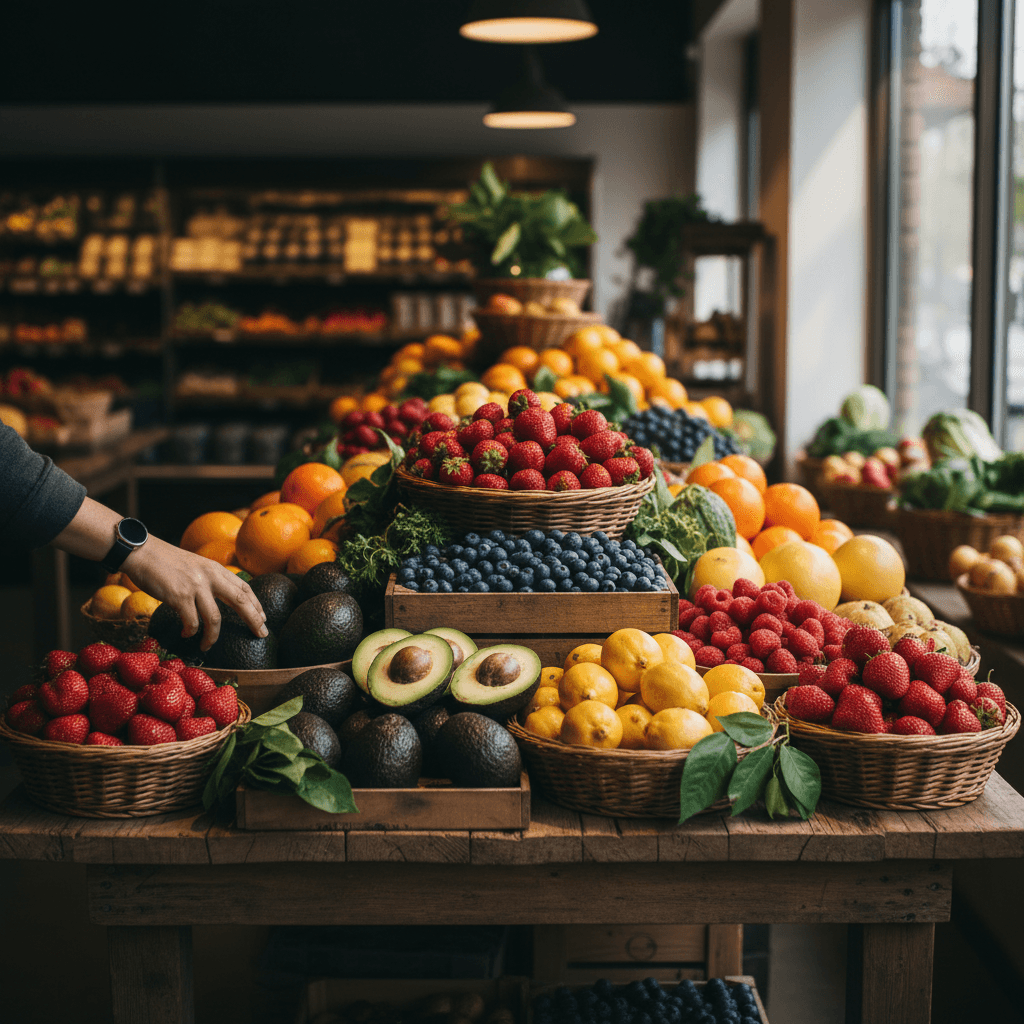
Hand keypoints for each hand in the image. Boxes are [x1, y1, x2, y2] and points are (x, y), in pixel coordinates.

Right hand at [123, 536, 266, 650]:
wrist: (141, 552)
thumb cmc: (165, 562)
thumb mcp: (195, 565)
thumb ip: (209, 578)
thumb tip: (221, 597)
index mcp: (215, 568)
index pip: (244, 587)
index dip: (256, 604)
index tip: (263, 618)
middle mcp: (210, 575)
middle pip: (240, 601)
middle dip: (253, 619)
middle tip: (261, 633)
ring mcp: (195, 586)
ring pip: (215, 618)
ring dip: (212, 636)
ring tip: (207, 645)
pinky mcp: (178, 596)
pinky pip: (192, 622)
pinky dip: (191, 632)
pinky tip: (186, 634)